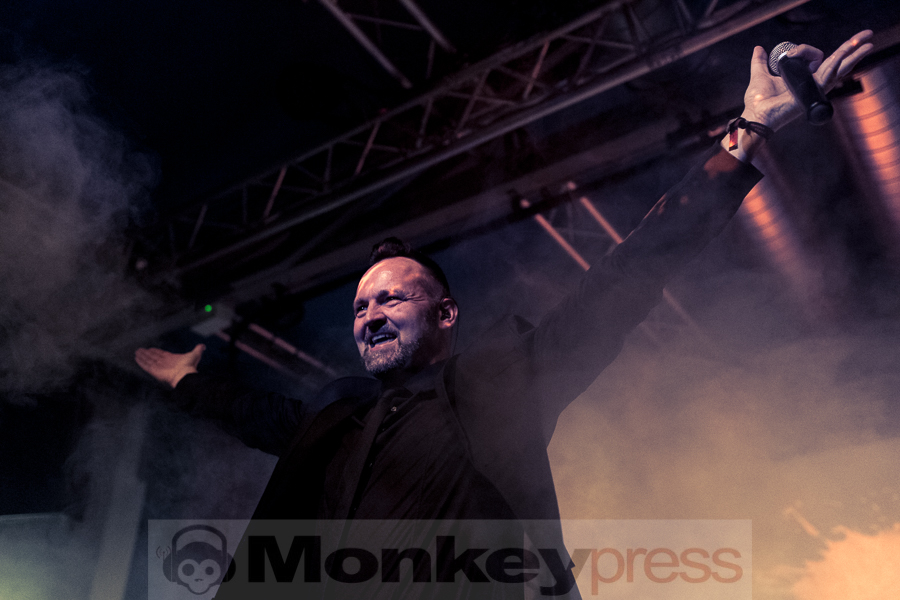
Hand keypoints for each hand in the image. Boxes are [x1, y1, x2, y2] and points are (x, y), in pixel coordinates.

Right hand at [135, 343, 204, 387]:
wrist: (185, 375)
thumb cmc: (189, 366)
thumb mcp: (194, 355)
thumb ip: (198, 349)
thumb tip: (203, 345)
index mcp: (171, 359)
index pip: (161, 354)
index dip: (156, 351)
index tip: (151, 349)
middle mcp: (164, 363)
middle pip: (153, 357)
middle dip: (147, 354)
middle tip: (140, 350)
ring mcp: (158, 367)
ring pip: (149, 360)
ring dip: (143, 356)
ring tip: (137, 352)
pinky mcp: (154, 371)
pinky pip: (146, 365)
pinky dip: (141, 362)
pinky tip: (136, 358)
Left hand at [743, 30, 873, 130]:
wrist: (755, 115)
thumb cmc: (758, 102)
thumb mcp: (760, 75)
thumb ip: (761, 62)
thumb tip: (759, 48)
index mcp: (805, 79)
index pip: (817, 57)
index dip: (805, 50)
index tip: (790, 53)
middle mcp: (813, 83)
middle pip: (839, 62)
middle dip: (853, 48)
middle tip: (868, 34)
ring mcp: (814, 89)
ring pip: (839, 67)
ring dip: (853, 53)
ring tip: (867, 41)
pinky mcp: (812, 94)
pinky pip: (827, 77)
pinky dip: (834, 65)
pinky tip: (842, 56)